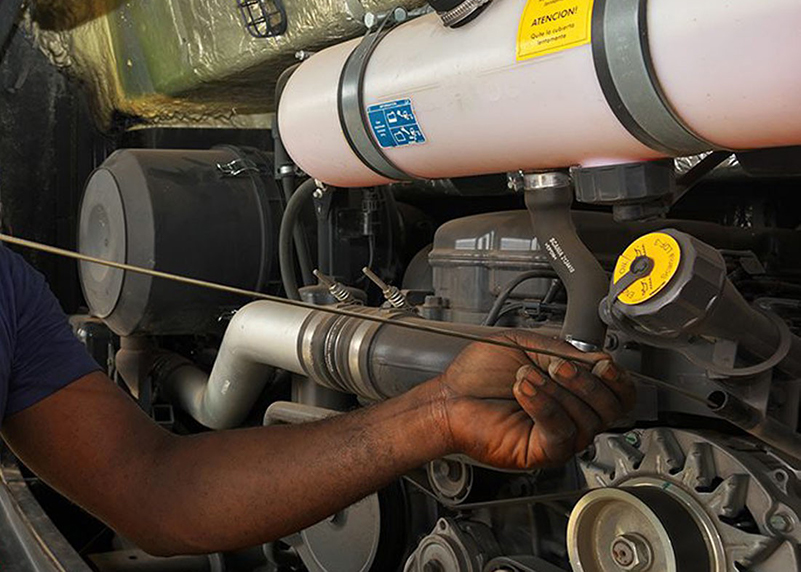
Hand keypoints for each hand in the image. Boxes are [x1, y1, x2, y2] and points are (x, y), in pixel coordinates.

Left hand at [431, 330, 634, 469]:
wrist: (450, 395)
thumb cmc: (480, 373)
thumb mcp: (528, 346)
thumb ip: (566, 350)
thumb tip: (599, 360)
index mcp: (574, 391)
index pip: (619, 394)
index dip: (618, 379)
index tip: (603, 363)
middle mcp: (572, 416)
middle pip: (610, 408)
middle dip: (586, 382)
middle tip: (557, 366)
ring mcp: (559, 436)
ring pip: (586, 419)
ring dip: (557, 390)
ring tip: (527, 376)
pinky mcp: (542, 451)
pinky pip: (561, 432)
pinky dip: (544, 405)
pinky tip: (524, 389)